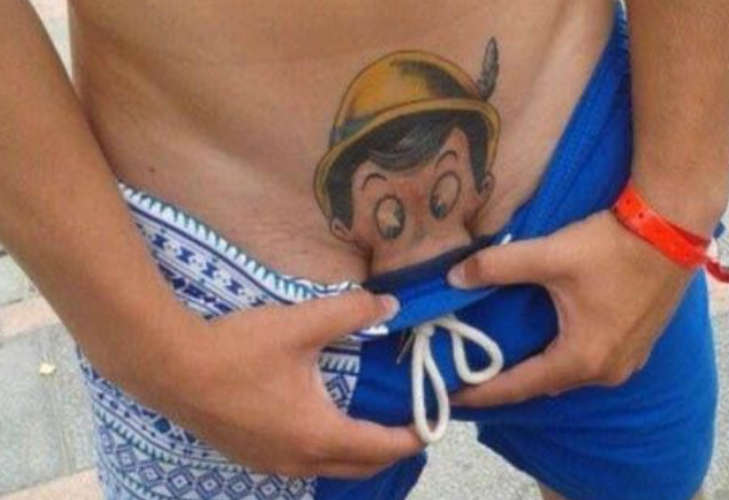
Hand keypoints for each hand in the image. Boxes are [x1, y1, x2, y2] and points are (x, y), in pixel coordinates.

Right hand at [145, 290, 422, 477]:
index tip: (431, 424)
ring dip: (356, 453)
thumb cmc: (239, 350)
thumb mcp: (300, 325)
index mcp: (318, 433)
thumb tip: (391, 303)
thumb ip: (350, 312)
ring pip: (329, 469)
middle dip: (389, 450)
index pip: (380, 446)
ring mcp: (270, 465)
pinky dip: (325, 453)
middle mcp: (298, 460)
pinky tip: (319, 426)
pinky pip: (301, 465)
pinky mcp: (249, 457)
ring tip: (369, 425)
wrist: (170, 368)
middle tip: (406, 425)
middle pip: (359, 466)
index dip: (411, 437)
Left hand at [448, 210, 696, 405]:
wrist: (672, 227)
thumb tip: (454, 277)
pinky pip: (590, 363)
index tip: (454, 399)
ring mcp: (627, 362)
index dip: (483, 393)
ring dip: (537, 369)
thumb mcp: (550, 256)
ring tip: (504, 361)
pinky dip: (563, 358)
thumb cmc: (612, 246)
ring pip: (568, 375)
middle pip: (543, 384)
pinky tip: (547, 342)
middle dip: (507, 382)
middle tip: (472, 376)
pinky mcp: (638, 346)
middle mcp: (606, 372)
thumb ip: (498, 267)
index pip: (519, 386)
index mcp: (581, 358)